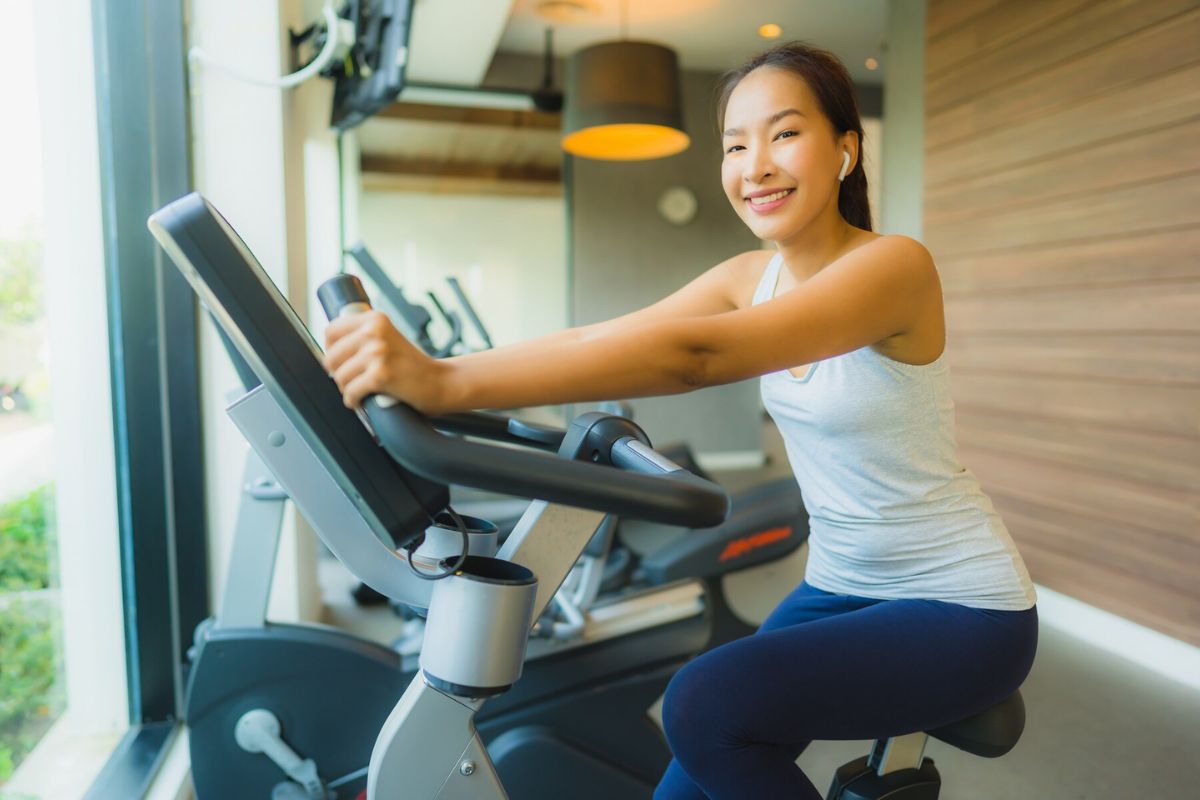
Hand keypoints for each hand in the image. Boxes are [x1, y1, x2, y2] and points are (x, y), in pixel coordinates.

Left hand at [323, 310, 447, 412]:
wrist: (441, 382)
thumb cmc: (412, 366)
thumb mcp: (388, 339)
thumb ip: (363, 337)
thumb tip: (329, 350)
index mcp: (375, 319)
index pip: (331, 331)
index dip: (332, 350)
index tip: (342, 361)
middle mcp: (375, 331)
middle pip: (331, 357)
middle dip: (339, 374)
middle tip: (354, 380)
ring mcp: (378, 352)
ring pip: (339, 377)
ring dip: (348, 389)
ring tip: (362, 391)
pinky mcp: (380, 375)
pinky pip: (350, 393)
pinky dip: (354, 401)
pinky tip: (363, 401)